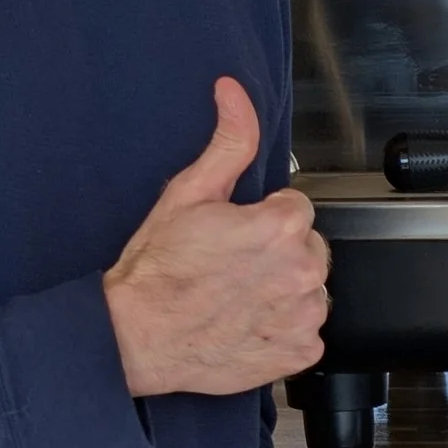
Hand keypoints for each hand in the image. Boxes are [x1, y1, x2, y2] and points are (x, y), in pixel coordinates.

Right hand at [106, 78, 328, 397]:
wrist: (137, 336)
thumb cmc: (158, 271)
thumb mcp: (189, 193)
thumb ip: (228, 142)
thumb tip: (235, 94)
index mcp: (283, 228)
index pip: (297, 209)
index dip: (264, 219)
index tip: (237, 234)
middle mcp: (303, 273)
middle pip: (308, 249)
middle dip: (278, 253)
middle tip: (233, 267)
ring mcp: (303, 317)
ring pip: (309, 291)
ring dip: (284, 292)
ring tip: (238, 297)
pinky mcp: (298, 353)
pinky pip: (306, 333)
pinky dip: (283, 331)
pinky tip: (247, 324)